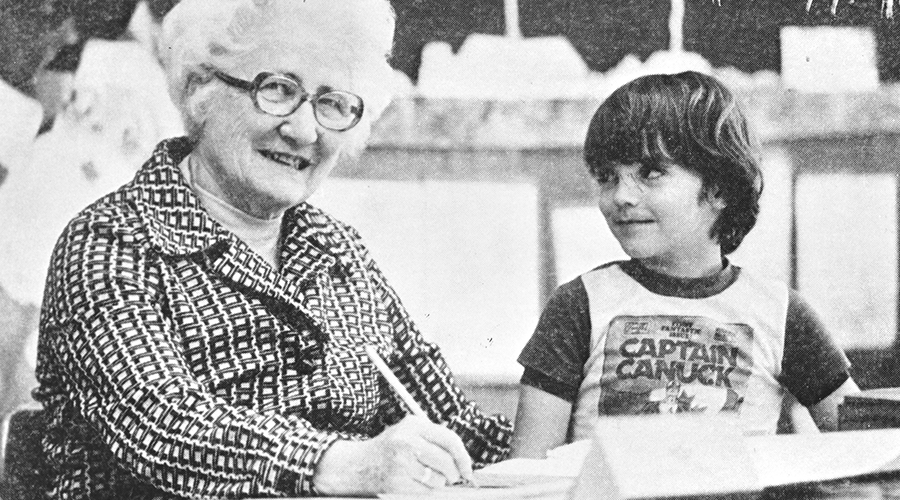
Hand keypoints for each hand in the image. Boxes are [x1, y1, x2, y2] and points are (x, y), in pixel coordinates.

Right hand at [314, 416, 473, 495]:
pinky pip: (426, 491)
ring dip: (438, 482)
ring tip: (426, 476)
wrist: (360, 464)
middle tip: (452, 476)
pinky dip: (427, 490)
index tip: (467, 468)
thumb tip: (463, 461)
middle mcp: (406, 441)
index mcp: (414, 424)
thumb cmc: (392, 448)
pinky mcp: (396, 482)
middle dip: (453, 473)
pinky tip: (415, 482)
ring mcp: (400, 462)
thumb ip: (436, 440)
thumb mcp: (411, 432)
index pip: (450, 439)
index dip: (463, 457)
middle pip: (446, 462)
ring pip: (438, 479)